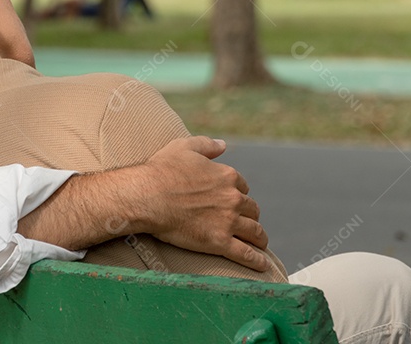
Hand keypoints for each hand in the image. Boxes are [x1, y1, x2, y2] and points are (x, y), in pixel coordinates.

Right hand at [137, 136, 269, 270]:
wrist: (148, 197)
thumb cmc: (162, 171)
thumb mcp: (185, 147)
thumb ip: (207, 145)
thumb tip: (223, 145)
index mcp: (227, 176)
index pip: (242, 187)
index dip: (239, 194)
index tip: (235, 201)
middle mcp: (232, 198)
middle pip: (251, 209)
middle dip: (251, 216)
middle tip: (248, 223)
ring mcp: (228, 221)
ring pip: (253, 231)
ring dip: (259, 238)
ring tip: (261, 244)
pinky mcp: (219, 242)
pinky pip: (244, 253)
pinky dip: (256, 260)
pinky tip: (262, 265)